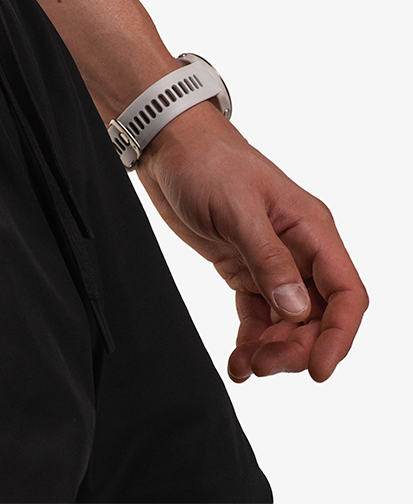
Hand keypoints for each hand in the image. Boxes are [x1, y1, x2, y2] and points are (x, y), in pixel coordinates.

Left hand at [137, 102, 366, 380]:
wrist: (166, 143)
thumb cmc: (206, 160)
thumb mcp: (238, 207)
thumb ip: (268, 258)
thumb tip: (297, 307)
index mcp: (311, 229)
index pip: (346, 293)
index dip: (339, 335)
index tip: (318, 368)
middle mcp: (299, 249)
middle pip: (317, 317)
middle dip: (296, 346)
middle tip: (266, 364)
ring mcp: (272, 261)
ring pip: (289, 322)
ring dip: (273, 348)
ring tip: (247, 366)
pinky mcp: (244, 268)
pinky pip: (259, 314)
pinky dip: (251, 339)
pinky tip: (238, 359)